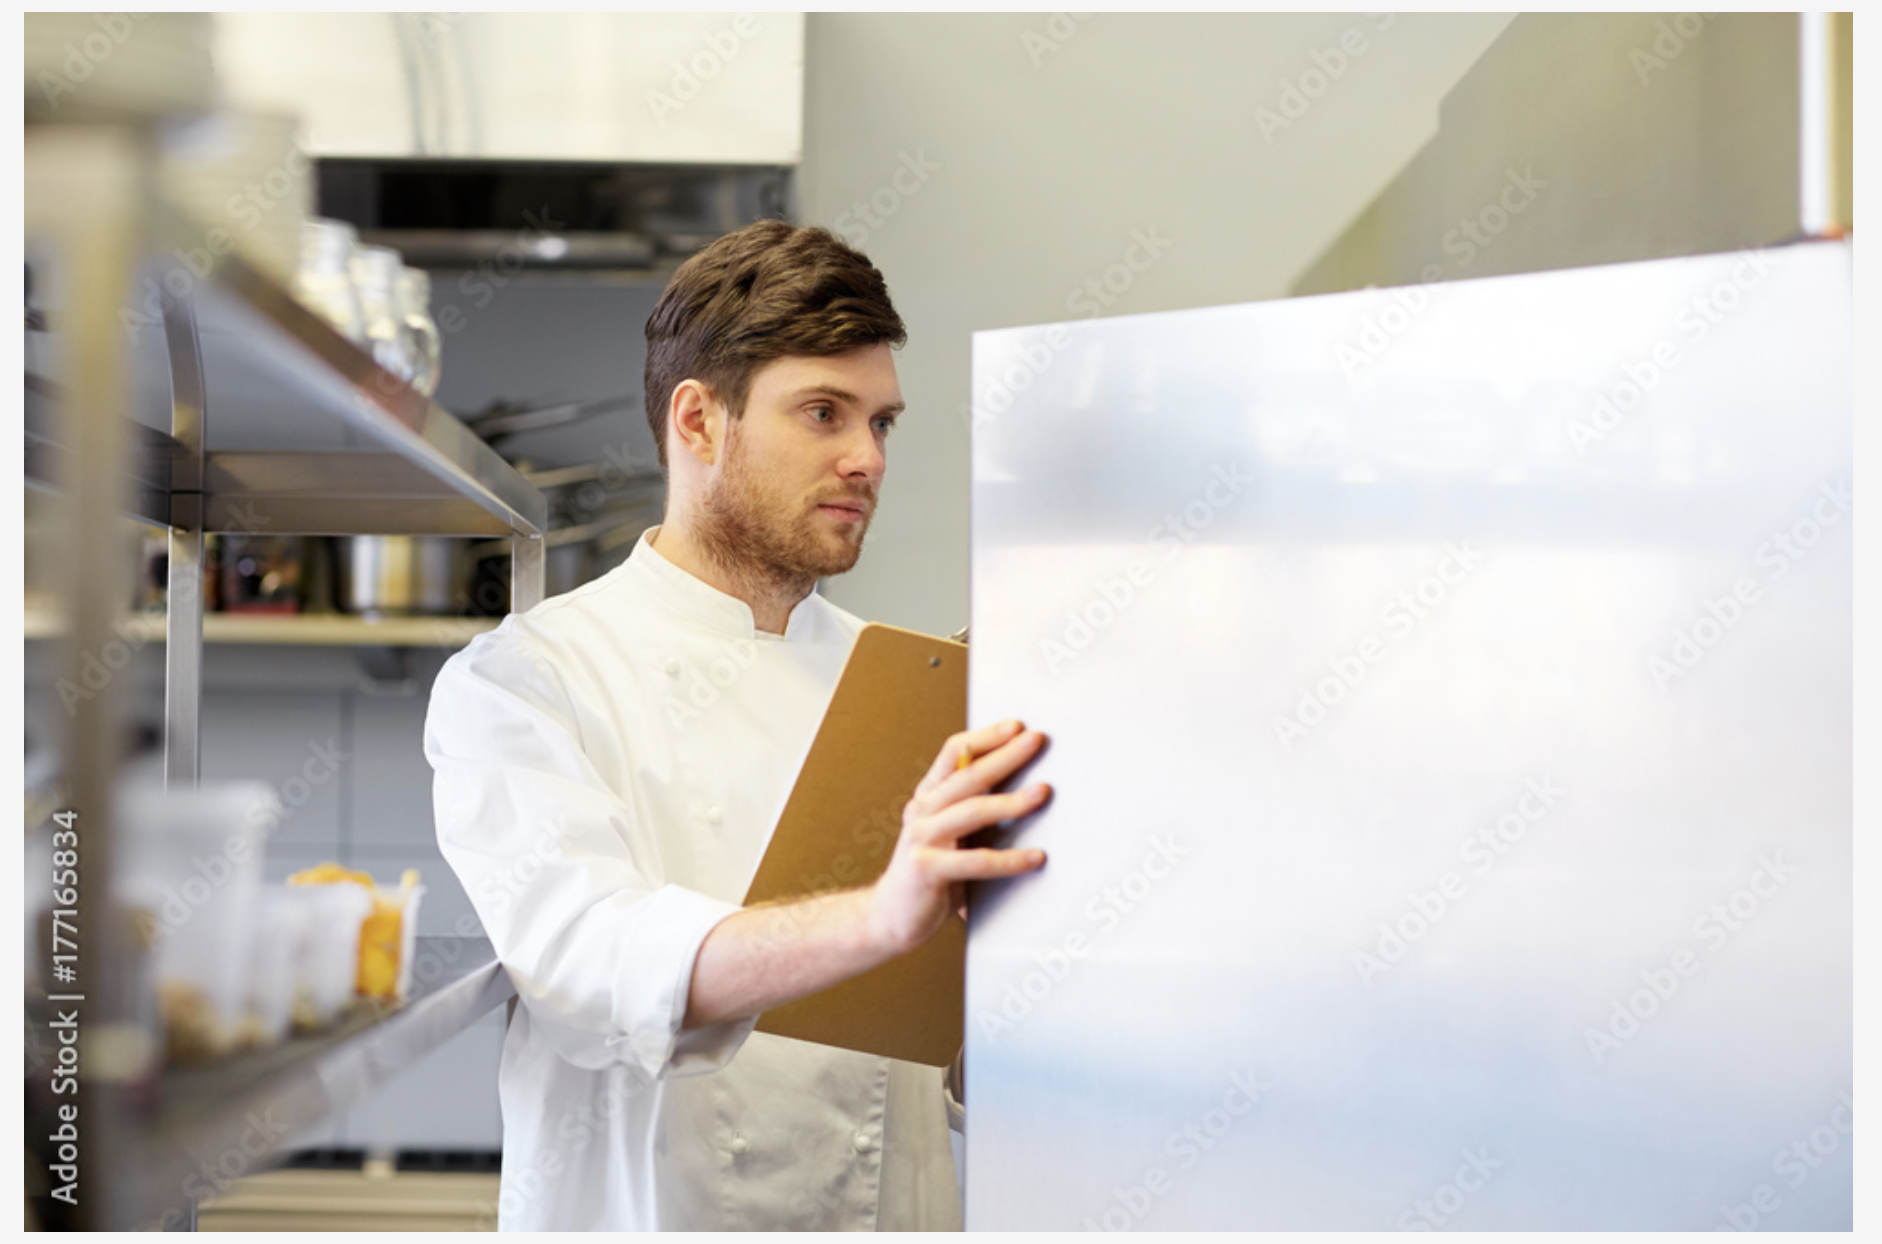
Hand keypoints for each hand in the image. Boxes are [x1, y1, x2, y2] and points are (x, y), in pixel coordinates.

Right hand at [866, 720, 1050, 956]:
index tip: (1016, 726)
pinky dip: (1009, 860)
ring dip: (1010, 801)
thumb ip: (973, 809)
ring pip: (972, 812)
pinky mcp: (926, 869)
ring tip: (1042, 793)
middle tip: (1035, 741)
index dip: (986, 736)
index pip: (955, 752)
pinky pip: (975, 861)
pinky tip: (1035, 857)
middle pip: (968, 775)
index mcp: (929, 796)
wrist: (890, 916)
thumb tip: (1027, 787)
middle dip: (1005, 756)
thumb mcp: (950, 833)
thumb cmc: (931, 873)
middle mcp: (923, 811)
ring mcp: (922, 838)